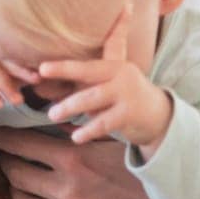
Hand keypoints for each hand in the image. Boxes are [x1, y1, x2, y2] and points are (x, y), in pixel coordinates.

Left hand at [0, 126, 182, 198]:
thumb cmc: (141, 170)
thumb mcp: (110, 142)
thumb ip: (78, 131)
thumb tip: (44, 113)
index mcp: (73, 160)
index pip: (18, 145)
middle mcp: (68, 192)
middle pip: (15, 176)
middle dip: (5, 164)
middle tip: (3, 157)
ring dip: (19, 193)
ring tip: (22, 183)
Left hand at [38, 4, 171, 148]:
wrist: (160, 115)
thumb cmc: (126, 94)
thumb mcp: (114, 78)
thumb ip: (89, 74)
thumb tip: (50, 74)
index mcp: (114, 64)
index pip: (86, 62)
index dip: (65, 63)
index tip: (42, 65)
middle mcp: (122, 74)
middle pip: (88, 72)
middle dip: (64, 71)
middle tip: (39, 75)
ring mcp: (127, 94)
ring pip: (93, 99)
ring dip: (70, 106)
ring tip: (52, 114)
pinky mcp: (129, 114)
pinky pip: (104, 123)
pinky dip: (88, 130)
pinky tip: (76, 136)